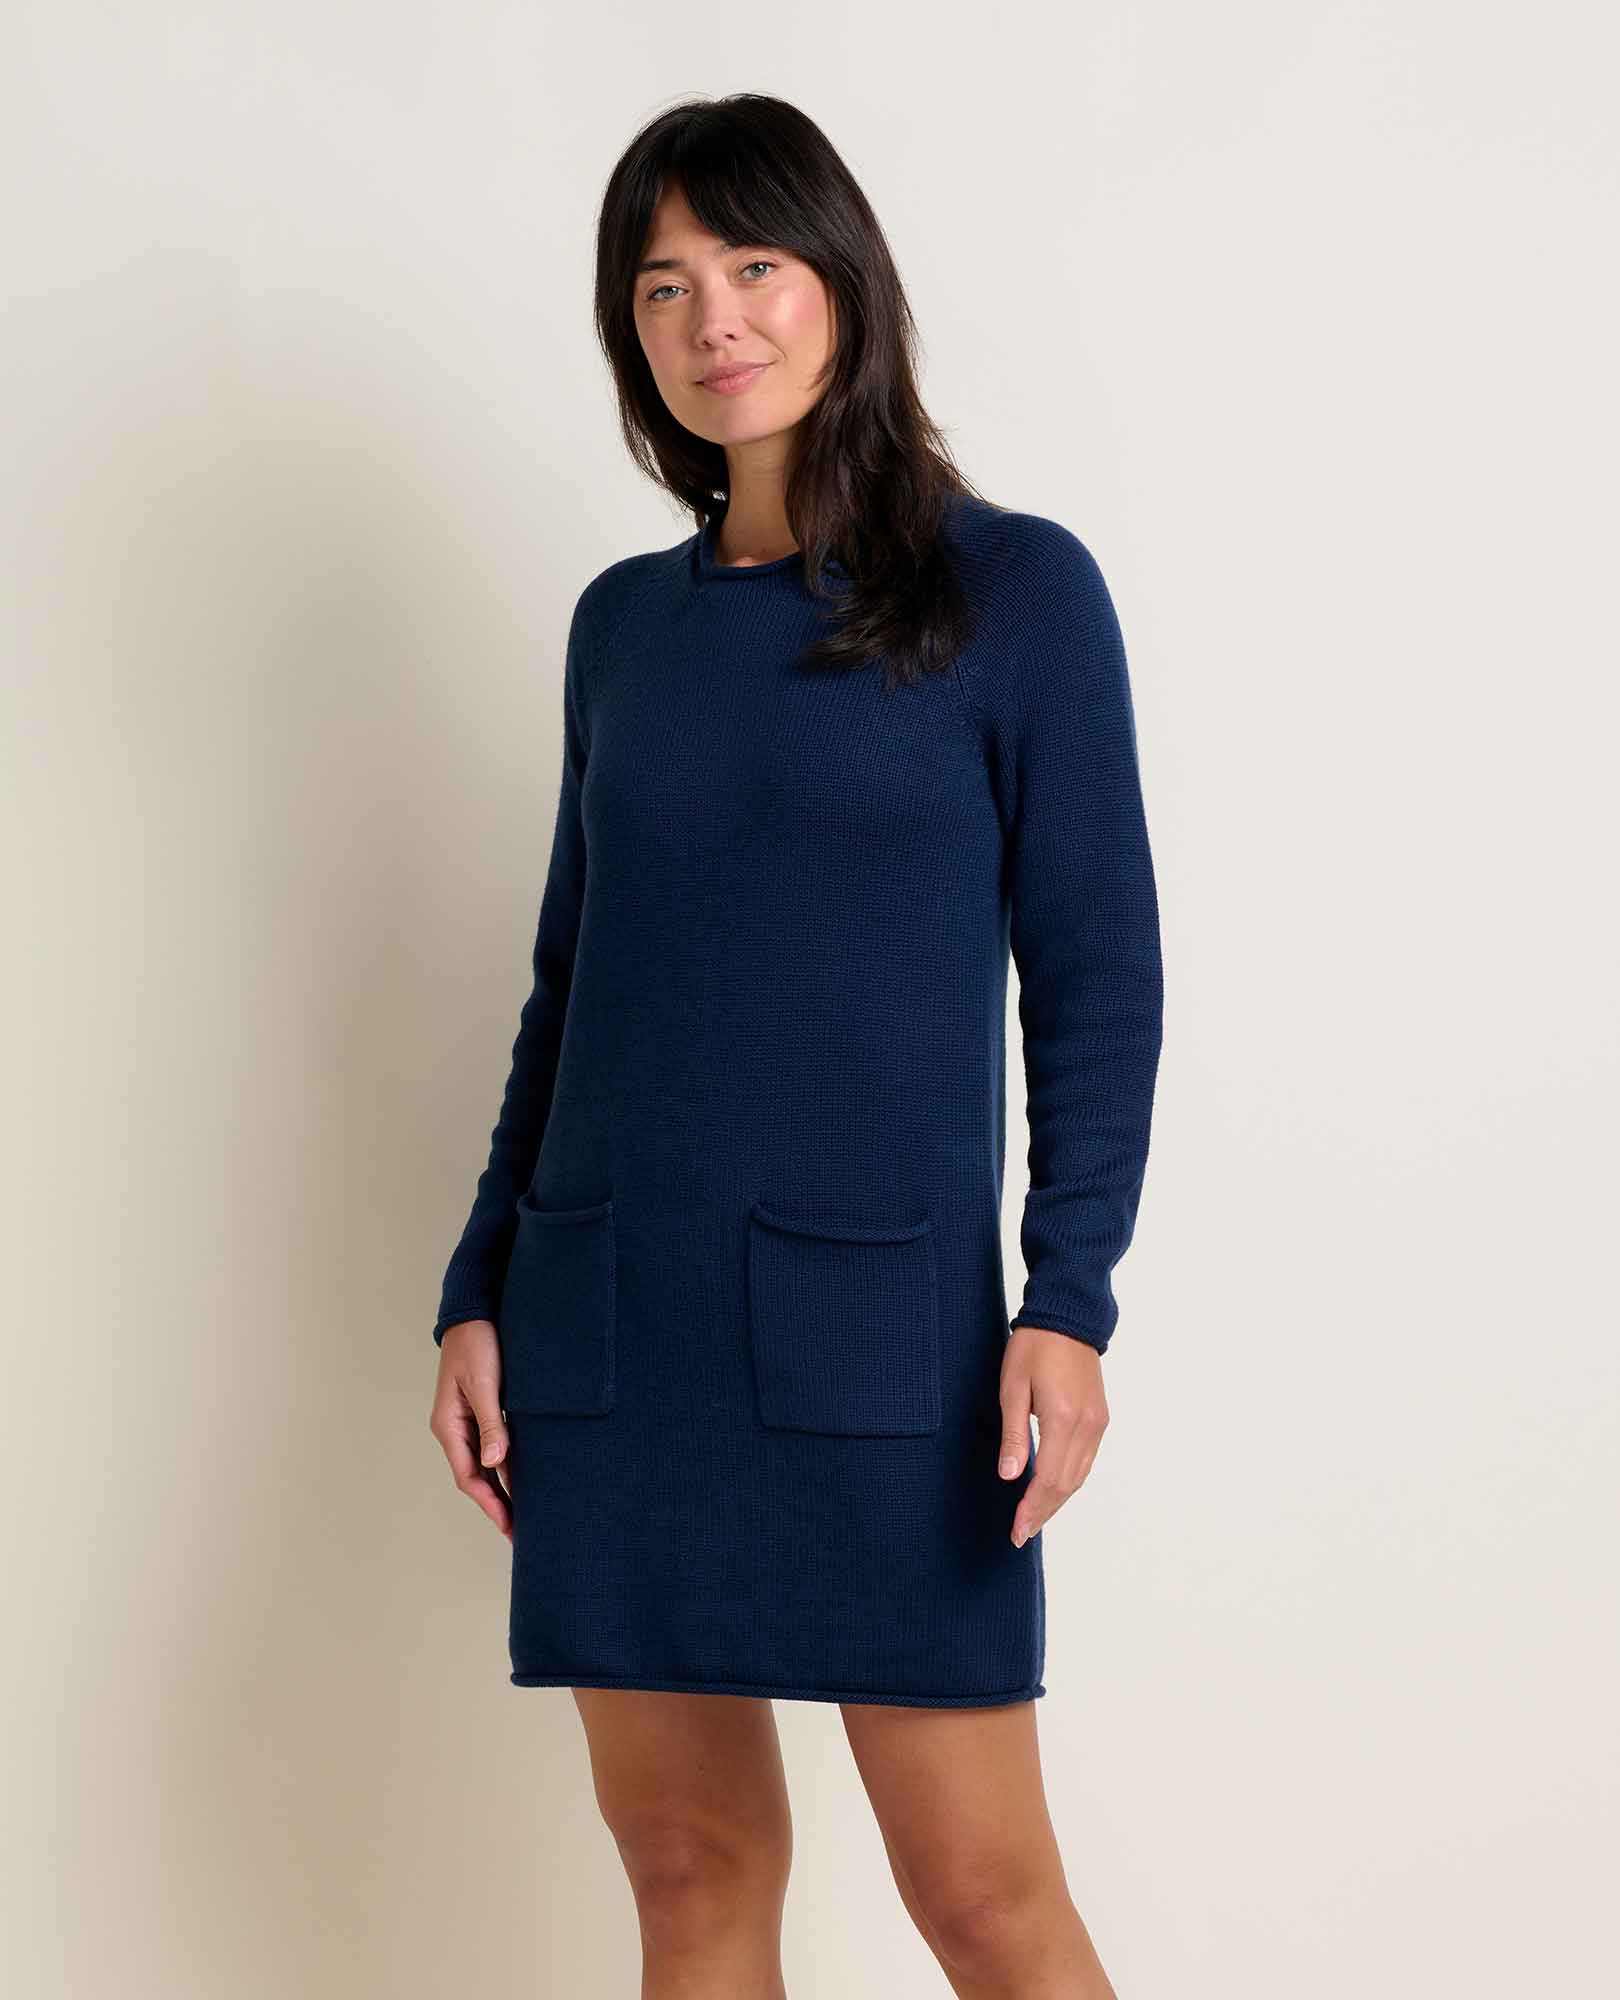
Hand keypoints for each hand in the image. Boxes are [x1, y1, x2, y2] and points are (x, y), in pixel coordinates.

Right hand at [429, 1319, 512, 1539]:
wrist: (473, 1313)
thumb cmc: (477, 1345)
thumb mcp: (484, 1384)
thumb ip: (490, 1424)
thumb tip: (495, 1464)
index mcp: (449, 1426)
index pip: (468, 1476)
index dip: (489, 1503)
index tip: (508, 1526)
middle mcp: (454, 1428)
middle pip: (475, 1476)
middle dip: (496, 1504)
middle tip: (520, 1532)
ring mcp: (466, 1421)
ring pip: (483, 1464)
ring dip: (501, 1488)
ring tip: (523, 1514)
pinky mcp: (480, 1411)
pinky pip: (491, 1447)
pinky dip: (504, 1465)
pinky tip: (520, 1477)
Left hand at [996, 1327, 1109, 1546]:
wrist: (1067, 1317)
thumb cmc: (1033, 1347)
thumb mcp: (1013, 1387)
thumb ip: (1013, 1434)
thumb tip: (1009, 1475)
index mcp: (1062, 1418)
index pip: (1047, 1478)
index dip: (1031, 1508)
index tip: (1016, 1531)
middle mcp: (1087, 1425)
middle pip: (1066, 1484)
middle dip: (1043, 1512)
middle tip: (1021, 1533)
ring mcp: (1098, 1423)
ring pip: (1079, 1476)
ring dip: (1057, 1501)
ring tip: (1033, 1519)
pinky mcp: (1101, 1417)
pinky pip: (1086, 1460)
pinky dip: (1069, 1481)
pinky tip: (1052, 1490)